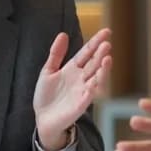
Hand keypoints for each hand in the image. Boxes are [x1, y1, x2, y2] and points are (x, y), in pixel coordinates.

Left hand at [32, 28, 112, 150]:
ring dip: (103, 70)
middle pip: (93, 64)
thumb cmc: (46, 96)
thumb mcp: (48, 71)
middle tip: (107, 43)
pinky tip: (95, 82)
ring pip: (96, 79)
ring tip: (107, 59)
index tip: (107, 32)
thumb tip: (63, 34)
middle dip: (100, 54)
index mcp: (73, 69)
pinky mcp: (80, 105)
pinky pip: (88, 97)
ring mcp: (82, 92)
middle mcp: (81, 79)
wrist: (43, 119)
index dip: (95, 42)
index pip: (86, 53)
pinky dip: (92, 90)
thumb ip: (56, 54)